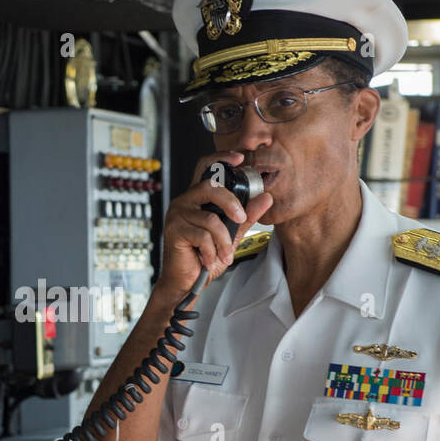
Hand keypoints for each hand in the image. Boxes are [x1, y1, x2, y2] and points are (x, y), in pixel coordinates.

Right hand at [156, 151, 273, 295]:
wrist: (187, 283)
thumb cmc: (204, 257)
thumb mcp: (231, 235)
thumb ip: (246, 216)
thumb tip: (266, 198)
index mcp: (197, 198)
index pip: (205, 167)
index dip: (221, 158)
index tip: (239, 158)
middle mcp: (184, 202)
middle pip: (210, 187)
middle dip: (231, 203)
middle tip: (240, 219)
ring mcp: (177, 215)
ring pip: (210, 219)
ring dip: (224, 240)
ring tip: (225, 254)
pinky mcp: (173, 231)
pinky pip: (202, 236)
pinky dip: (212, 251)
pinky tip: (210, 259)